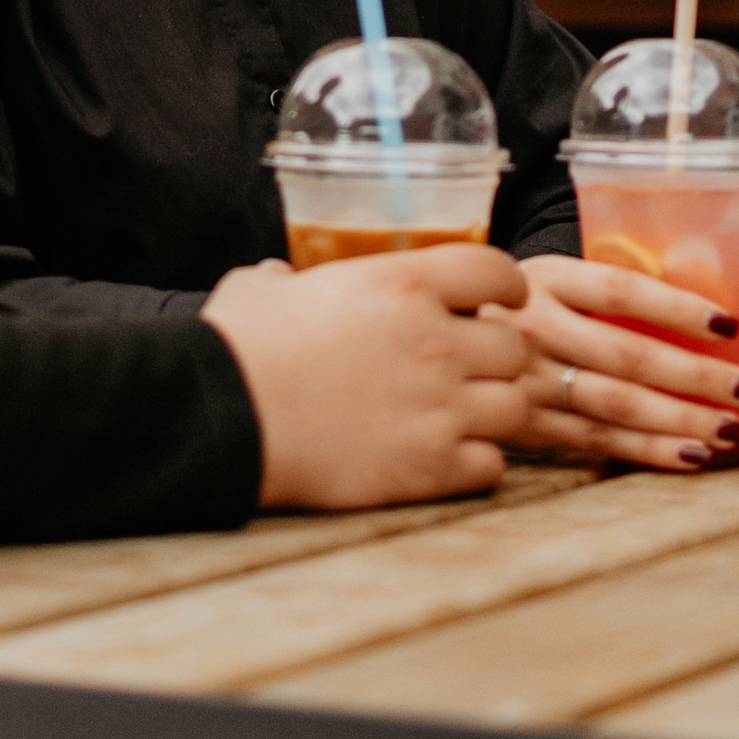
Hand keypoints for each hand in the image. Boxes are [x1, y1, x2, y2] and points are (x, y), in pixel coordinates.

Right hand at [201, 245, 532, 509]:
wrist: (224, 418)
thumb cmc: (237, 346)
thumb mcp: (262, 288)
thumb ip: (286, 277)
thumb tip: (279, 278)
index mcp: (402, 284)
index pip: (496, 270)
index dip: (503, 284)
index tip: (498, 298)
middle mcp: (434, 342)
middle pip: (514, 347)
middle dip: (494, 357)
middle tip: (465, 368)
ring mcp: (439, 408)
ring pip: (515, 408)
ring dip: (492, 412)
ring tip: (458, 416)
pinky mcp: (431, 467)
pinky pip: (492, 466)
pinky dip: (475, 463)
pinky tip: (442, 457)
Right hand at [508, 253, 738, 472]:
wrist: (424, 343)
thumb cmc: (510, 306)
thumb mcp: (539, 277)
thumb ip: (597, 285)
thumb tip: (695, 277)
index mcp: (540, 278)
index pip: (619, 289)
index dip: (675, 308)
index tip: (728, 324)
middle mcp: (531, 329)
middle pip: (626, 355)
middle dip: (695, 376)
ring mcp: (525, 382)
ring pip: (616, 405)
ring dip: (680, 420)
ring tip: (730, 429)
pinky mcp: (524, 427)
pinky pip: (596, 441)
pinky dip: (648, 451)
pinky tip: (691, 456)